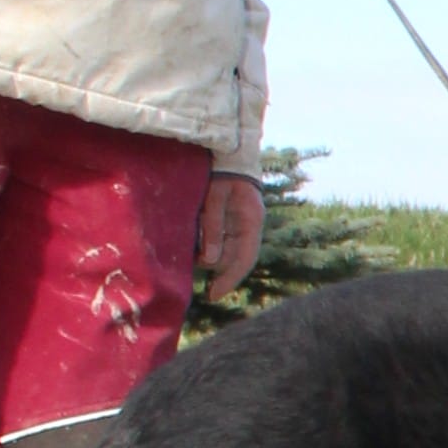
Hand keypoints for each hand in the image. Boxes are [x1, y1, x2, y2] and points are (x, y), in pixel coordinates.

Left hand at [198, 174, 265, 300]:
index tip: (215, 295)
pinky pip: (225, 241)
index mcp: (251, 222)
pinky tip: (200, 254)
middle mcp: (250, 226)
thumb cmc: (221, 172)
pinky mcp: (232, 219)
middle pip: (237, 258)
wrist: (228, 152)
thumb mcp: (215, 198)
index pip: (244, 259)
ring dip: (215, 260)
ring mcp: (242, 223)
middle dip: (222, 274)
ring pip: (230, 251)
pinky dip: (213, 250)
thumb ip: (213, 227)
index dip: (230, 279)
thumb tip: (210, 261)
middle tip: (207, 290)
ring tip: (196, 266)